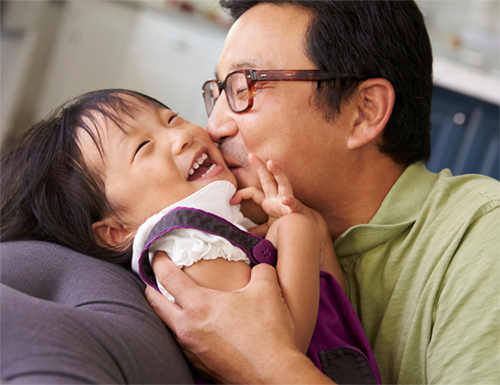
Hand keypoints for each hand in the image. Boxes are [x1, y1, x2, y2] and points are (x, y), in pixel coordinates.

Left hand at [145, 252, 298, 384]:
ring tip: (179, 302)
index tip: (158, 254)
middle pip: (154, 303)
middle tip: (157, 276)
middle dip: (151, 286)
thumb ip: (261, 270)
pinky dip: (184, 331)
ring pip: (167, 325)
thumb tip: (260, 266)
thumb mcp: (267, 290)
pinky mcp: (199, 365)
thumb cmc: (268, 333)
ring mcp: (191, 349)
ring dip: (168, 311)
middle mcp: (187, 328)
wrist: (273, 374)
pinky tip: (199, 327)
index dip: (158, 261)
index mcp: (199, 305)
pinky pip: (182, 343)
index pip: (167, 277)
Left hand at [231, 153, 308, 236]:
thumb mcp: (270, 228)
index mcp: (270, 201)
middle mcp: (278, 198)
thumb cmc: (289, 225)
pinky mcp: (297, 211)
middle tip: (251, 155)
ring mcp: (288, 202)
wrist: (308, 230)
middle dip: (260, 166)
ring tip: (271, 163)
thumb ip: (258, 230)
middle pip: (268, 179)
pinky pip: (295, 205)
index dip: (241, 194)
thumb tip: (245, 234)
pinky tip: (286, 200)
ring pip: (284, 183)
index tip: (231, 201)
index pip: (253, 192)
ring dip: (278, 172)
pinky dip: (291, 203)